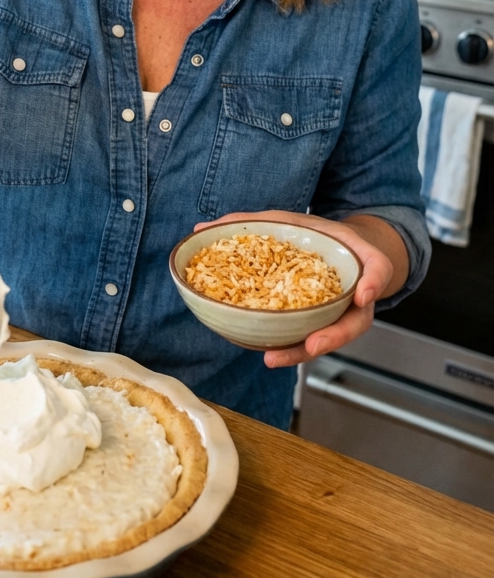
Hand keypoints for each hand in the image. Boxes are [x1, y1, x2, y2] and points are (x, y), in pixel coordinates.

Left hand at [192, 209, 400, 369]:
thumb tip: (200, 230)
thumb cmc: (314, 236)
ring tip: (274, 357)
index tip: (364, 295)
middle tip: (313, 345)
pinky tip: (265, 350)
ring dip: (304, 350)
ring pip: (330, 337)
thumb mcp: (290, 220)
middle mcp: (353, 293)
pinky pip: (309, 336)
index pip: (377, 270)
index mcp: (357, 262)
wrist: (336, 249)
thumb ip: (248, 223)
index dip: (374, 282)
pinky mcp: (323, 322)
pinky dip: (289, 345)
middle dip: (333, 336)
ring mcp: (339, 312)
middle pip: (352, 322)